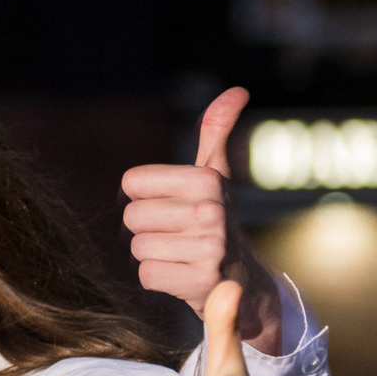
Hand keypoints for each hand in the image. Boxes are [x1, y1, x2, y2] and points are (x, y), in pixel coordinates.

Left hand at [120, 87, 283, 352]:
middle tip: (175, 235)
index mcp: (207, 180)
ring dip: (151, 255)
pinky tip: (183, 276)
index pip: (131, 183)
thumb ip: (214, 133)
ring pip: (137, 248)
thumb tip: (237, 90)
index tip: (169, 206)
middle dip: (145, 229)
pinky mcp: (202, 282)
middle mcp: (211, 211)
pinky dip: (158, 280)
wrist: (245, 284)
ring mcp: (209, 248)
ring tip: (180, 255)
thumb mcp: (215, 177)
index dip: (142, 197)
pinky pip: (147, 275)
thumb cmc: (216, 223)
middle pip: (131, 217)